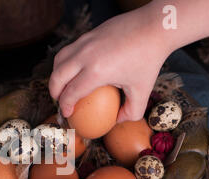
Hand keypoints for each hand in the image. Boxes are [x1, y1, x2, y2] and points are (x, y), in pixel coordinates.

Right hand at [49, 10, 168, 121]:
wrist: (154, 27)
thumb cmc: (149, 60)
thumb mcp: (142, 91)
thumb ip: (131, 112)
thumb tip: (116, 121)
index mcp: (97, 72)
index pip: (70, 93)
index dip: (65, 106)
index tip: (67, 113)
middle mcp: (86, 56)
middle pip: (57, 77)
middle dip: (54, 93)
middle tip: (60, 101)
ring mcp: (85, 42)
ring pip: (58, 60)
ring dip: (56, 75)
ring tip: (62, 85)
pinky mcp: (88, 34)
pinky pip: (68, 50)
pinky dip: (64, 62)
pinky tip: (73, 69)